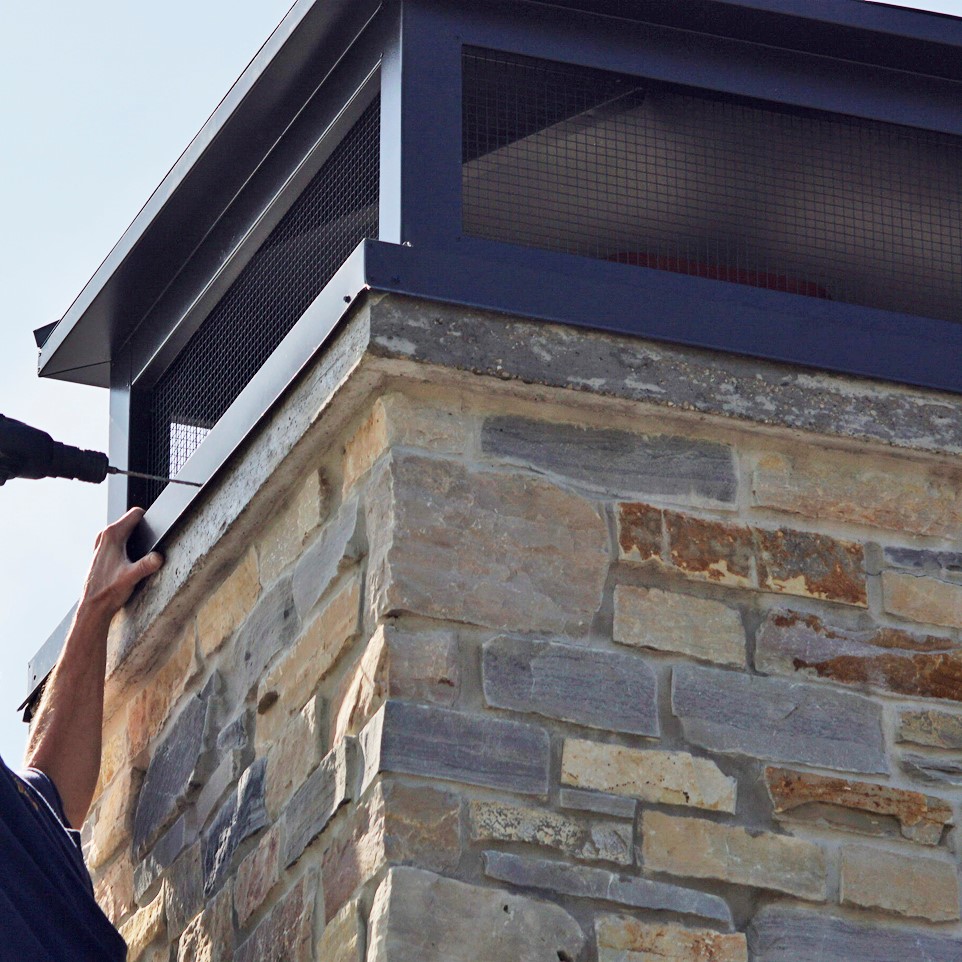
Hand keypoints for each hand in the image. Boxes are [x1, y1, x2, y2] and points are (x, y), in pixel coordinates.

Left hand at [77, 508, 163, 622]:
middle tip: (151, 546)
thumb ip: (148, 564)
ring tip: (140, 556)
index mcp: (112, 535)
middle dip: (143, 531)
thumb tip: (159, 557)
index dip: (149, 519)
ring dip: (135, 540)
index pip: (135, 514)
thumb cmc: (107, 592)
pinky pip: (119, 542)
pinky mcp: (101, 554)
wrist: (93, 607)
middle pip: (130, 522)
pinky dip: (127, 548)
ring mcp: (101, 545)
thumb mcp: (133, 576)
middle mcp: (104, 537)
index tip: (156, 529)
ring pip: (124, 532)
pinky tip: (130, 563)